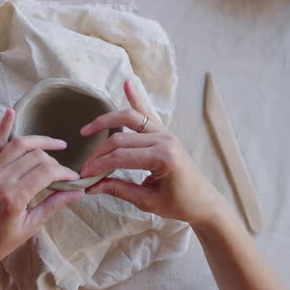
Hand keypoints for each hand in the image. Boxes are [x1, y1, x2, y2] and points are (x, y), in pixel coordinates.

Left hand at [0, 108, 83, 269]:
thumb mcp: (28, 228)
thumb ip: (52, 206)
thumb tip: (77, 192)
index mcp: (14, 198)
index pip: (47, 173)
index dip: (64, 172)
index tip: (74, 178)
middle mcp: (0, 180)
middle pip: (35, 157)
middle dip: (54, 160)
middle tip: (63, 171)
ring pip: (18, 145)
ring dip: (39, 141)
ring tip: (55, 144)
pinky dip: (3, 127)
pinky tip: (11, 112)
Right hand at [80, 81, 222, 226]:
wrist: (204, 202)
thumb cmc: (179, 204)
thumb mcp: (147, 201)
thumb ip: (118, 189)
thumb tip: (91, 186)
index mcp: (163, 157)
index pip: (120, 156)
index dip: (99, 165)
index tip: (84, 176)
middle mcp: (164, 139)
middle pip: (121, 138)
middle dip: (99, 152)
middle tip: (86, 166)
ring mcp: (166, 133)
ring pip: (131, 117)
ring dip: (107, 121)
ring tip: (87, 129)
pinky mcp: (165, 133)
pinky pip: (147, 113)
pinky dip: (136, 98)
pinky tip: (128, 84)